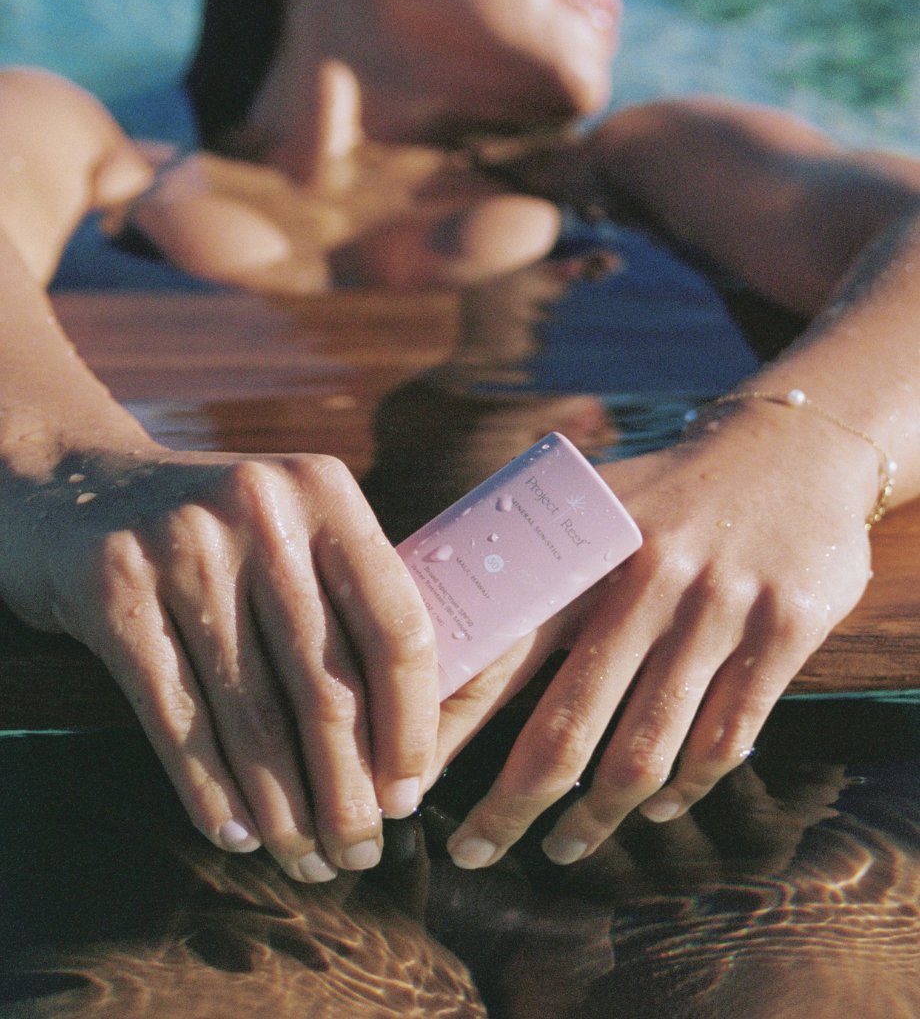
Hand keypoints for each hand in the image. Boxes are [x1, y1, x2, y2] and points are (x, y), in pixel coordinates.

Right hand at [0, 448, 438, 881]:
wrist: (77, 486)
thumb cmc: (213, 529)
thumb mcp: (290, 528)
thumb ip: (347, 600)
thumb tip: (408, 741)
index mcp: (325, 492)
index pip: (396, 627)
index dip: (410, 725)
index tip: (409, 796)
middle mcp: (261, 510)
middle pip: (326, 685)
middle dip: (349, 790)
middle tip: (360, 852)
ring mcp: (183, 547)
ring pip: (253, 716)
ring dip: (285, 809)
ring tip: (305, 859)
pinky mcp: (114, 589)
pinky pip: (177, 719)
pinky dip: (210, 791)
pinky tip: (236, 834)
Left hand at [440, 402, 874, 868]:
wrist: (791, 448)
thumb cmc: (667, 487)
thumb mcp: (592, 498)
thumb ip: (529, 554)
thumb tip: (437, 607)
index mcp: (584, 549)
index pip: (500, 652)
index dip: (448, 727)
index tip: (408, 778)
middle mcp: (646, 583)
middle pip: (566, 727)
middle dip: (510, 804)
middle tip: (472, 850)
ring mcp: (716, 611)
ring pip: (646, 750)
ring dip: (597, 816)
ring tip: (561, 848)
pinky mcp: (783, 632)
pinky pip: (726, 739)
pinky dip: (686, 788)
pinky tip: (655, 809)